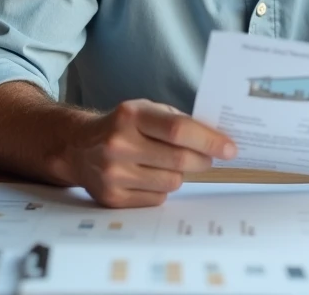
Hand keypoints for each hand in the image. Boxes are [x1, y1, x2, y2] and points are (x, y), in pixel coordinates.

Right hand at [67, 99, 237, 207]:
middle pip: (179, 160)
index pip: (179, 130)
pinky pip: (157, 198)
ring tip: (168, 163)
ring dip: (180, 174)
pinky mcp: (112, 197)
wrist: (79, 147)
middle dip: (202, 160)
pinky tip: (149, 176)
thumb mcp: (145, 110)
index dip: (209, 140)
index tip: (230, 149)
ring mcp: (113, 173)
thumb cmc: (123, 126)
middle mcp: (119, 144)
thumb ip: (178, 121)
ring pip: (172, 182)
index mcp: (131, 116)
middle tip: (208, 158)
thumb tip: (217, 139)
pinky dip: (162, 188)